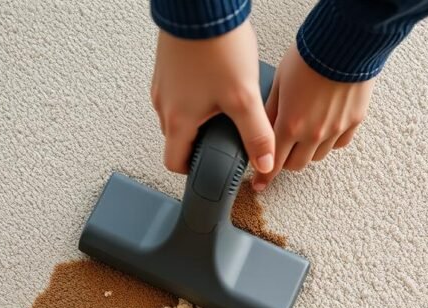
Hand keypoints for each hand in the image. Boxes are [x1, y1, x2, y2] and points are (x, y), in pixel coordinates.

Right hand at [150, 22, 274, 174]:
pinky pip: (179, 92)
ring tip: (225, 108)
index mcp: (177, 120)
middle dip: (200, 143)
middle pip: (177, 139)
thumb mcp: (243, 98)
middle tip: (225, 139)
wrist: (201, 6)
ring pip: (178, 114)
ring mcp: (163, 84)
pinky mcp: (168, 66)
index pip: (174, 163)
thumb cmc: (216, 47)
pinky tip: (217, 83)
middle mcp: (164, 104)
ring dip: (198, 118)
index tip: (211, 167)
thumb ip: (256, 135)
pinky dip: (195, 96)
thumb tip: (264, 162)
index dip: (193, 171)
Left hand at [252, 45, 374, 190]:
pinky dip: (330, 141)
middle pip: (296, 164)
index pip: (274, 161)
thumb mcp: (280, 81)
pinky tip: (325, 127)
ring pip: (318, 156)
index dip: (265, 176)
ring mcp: (336, 130)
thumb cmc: (310, 55)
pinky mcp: (354, 122)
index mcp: (290, 125)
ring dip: (308, 150)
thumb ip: (271, 110)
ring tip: (304, 133)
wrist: (345, 43)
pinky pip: (339, 143)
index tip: (260, 184)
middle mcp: (314, 134)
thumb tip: (264, 128)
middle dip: (286, 160)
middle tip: (282, 150)